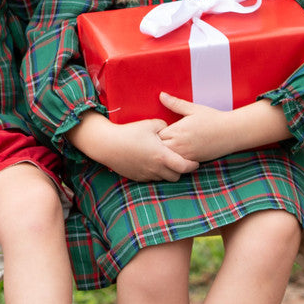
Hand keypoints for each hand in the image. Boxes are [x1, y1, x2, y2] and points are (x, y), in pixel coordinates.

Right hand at [68, 112, 198, 181]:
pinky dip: (155, 173)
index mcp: (162, 156)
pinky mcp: (137, 177)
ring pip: (164, 178)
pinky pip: (152, 178)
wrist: (107, 144)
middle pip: (176, 176)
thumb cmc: (129, 132)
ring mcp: (146, 174)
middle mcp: (156, 168)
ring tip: (165, 161)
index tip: (196, 162)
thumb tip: (169, 128)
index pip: (184, 167)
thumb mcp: (149, 124)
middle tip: (181, 161)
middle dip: (180, 170)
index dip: (192, 165)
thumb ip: (164, 125)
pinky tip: (151, 162)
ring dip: (167, 172)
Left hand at [157, 94, 290, 161]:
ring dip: (165, 154)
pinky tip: (174, 156)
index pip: (156, 136)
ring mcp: (187, 155)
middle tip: (155, 142)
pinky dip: (174, 161)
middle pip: (159, 149)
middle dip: (156, 146)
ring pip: (167, 159)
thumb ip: (175, 104)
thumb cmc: (213, 118)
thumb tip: (161, 95)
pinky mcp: (194, 161)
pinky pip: (178, 165)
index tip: (154, 131)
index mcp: (178, 130)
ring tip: (163, 149)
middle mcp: (180, 145)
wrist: (232, 132)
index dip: (153, 134)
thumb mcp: (193, 109)